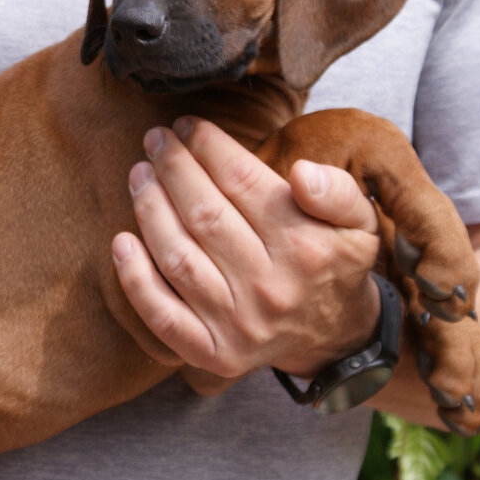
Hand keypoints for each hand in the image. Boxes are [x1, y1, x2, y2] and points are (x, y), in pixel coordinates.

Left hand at [111, 117, 382, 386]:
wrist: (334, 337)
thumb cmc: (333, 261)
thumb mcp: (358, 221)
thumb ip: (337, 191)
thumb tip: (302, 173)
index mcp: (305, 249)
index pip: (243, 183)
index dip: (209, 147)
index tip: (187, 125)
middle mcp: (270, 289)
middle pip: (204, 216)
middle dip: (173, 169)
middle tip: (155, 140)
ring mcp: (239, 326)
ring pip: (178, 259)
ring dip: (149, 210)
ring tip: (139, 174)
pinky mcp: (213, 354)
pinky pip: (163, 316)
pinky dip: (135, 279)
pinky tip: (121, 242)